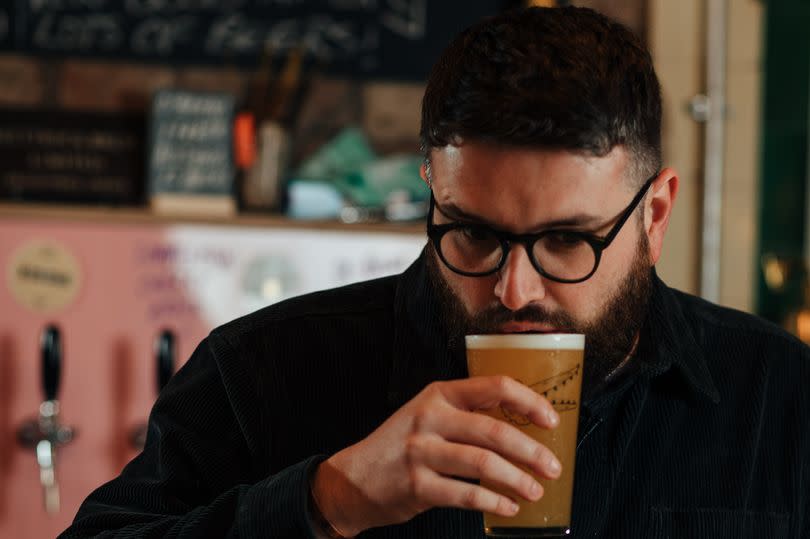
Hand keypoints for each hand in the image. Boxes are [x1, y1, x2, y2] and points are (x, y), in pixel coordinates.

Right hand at [311, 376, 561, 535]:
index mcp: (439, 394)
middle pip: (494, 429)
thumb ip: (466, 414)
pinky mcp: (416, 485)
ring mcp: (421, 451)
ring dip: (517, 479)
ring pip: (483, 463)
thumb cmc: (401, 445)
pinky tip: (508, 506)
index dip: (529, 402)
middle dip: (531, 450)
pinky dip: (493, 501)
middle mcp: (430, 417)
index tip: (552, 420)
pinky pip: (466, 494)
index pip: (493, 387)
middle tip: (554, 467)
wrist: (354, 478)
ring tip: (535, 490)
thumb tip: (523, 427)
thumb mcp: (428, 415)